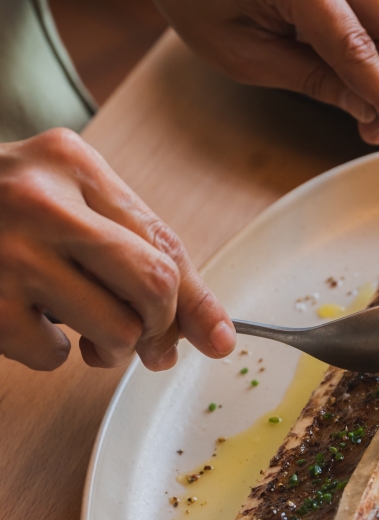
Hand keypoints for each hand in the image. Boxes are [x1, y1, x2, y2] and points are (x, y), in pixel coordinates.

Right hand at [0, 128, 234, 371]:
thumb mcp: (66, 206)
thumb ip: (137, 254)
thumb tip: (213, 336)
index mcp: (70, 163)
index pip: (163, 240)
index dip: (197, 300)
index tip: (216, 340)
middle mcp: (40, 201)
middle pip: (153, 284)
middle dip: (159, 326)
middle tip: (144, 340)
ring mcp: (7, 253)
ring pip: (114, 329)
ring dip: (108, 348)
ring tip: (81, 330)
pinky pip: (52, 356)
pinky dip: (50, 353)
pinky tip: (26, 320)